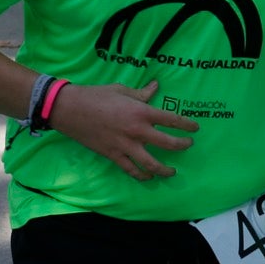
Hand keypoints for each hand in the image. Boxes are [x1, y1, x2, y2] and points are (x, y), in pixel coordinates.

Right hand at [48, 80, 198, 179]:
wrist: (70, 109)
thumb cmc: (96, 95)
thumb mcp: (121, 90)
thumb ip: (141, 93)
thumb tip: (156, 87)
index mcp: (140, 111)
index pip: (171, 120)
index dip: (186, 125)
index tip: (195, 129)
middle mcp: (136, 131)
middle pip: (167, 144)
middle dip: (181, 146)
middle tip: (188, 146)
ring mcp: (125, 146)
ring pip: (151, 163)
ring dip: (164, 169)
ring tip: (172, 171)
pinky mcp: (113, 155)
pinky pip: (131, 169)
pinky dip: (141, 175)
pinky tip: (148, 176)